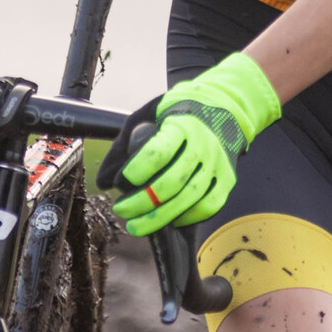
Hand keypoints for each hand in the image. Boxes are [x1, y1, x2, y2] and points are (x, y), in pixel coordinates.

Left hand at [111, 53, 280, 237]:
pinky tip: (170, 220)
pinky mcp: (228, 179)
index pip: (159, 152)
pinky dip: (188, 218)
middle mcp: (203, 145)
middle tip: (121, 210)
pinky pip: (209, 206)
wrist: (225, 106)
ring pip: (190, 198)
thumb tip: (104, 181)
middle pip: (173, 182)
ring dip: (160, 217)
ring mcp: (218, 163)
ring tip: (136, 225)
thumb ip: (125, 143)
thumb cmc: (178, 114)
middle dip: (143, 202)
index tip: (121, 181)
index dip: (138, 170)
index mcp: (182, 125)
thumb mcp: (149, 115)